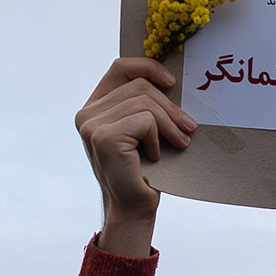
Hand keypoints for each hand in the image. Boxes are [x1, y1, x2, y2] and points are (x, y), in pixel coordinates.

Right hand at [74, 58, 196, 256]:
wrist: (133, 208)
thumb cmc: (143, 170)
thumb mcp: (142, 131)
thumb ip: (144, 105)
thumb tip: (174, 79)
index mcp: (94, 107)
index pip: (120, 68)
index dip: (148, 67)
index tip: (172, 83)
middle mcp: (87, 114)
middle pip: (139, 85)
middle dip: (170, 106)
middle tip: (188, 127)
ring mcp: (91, 125)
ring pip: (145, 102)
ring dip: (169, 124)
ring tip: (179, 142)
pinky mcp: (103, 137)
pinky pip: (145, 120)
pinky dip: (158, 137)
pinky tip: (156, 155)